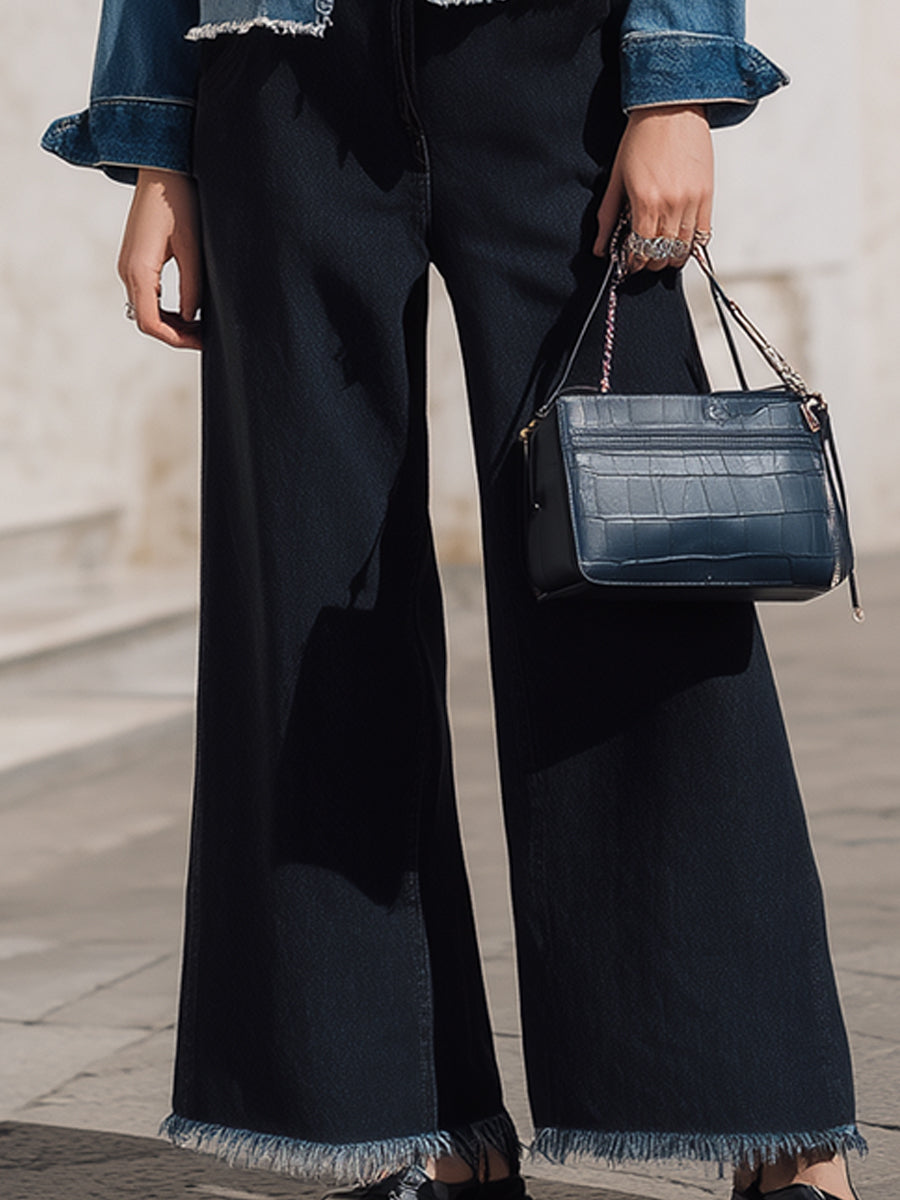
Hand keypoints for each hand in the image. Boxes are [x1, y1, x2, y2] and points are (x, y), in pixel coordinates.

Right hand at [117, 168, 202, 349]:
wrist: (161, 169)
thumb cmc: (178, 201)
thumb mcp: (192, 247)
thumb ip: (191, 286)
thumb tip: (192, 318)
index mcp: (139, 270)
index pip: (150, 322)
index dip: (176, 339)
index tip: (202, 342)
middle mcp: (127, 271)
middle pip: (146, 320)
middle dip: (175, 334)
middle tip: (205, 337)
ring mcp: (128, 266)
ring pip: (145, 310)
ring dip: (171, 323)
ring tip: (200, 326)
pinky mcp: (135, 261)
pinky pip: (147, 296)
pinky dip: (165, 309)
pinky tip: (188, 309)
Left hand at [593, 104, 712, 272]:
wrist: (671, 107)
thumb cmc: (641, 138)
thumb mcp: (616, 178)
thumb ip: (607, 217)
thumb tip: (600, 249)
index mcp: (646, 201)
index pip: (641, 251)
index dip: (633, 263)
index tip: (629, 263)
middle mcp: (671, 204)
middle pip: (662, 255)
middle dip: (650, 262)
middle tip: (643, 258)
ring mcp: (692, 200)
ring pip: (683, 248)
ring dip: (670, 257)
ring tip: (660, 251)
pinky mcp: (707, 194)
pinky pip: (702, 233)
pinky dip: (691, 244)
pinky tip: (680, 242)